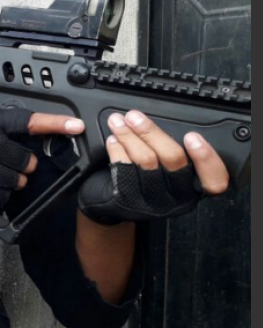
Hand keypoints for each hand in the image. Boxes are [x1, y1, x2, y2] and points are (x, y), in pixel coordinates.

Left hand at [79, 110, 229, 224]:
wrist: (113, 210)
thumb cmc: (145, 184)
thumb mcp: (167, 172)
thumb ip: (170, 152)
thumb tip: (157, 124)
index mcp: (194, 189)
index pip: (214, 180)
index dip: (207, 159)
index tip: (192, 137)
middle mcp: (177, 198)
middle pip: (173, 159)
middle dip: (152, 132)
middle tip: (134, 116)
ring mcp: (153, 202)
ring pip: (146, 161)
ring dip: (129, 136)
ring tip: (118, 122)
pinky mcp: (129, 203)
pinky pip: (124, 171)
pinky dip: (117, 151)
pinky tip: (113, 140)